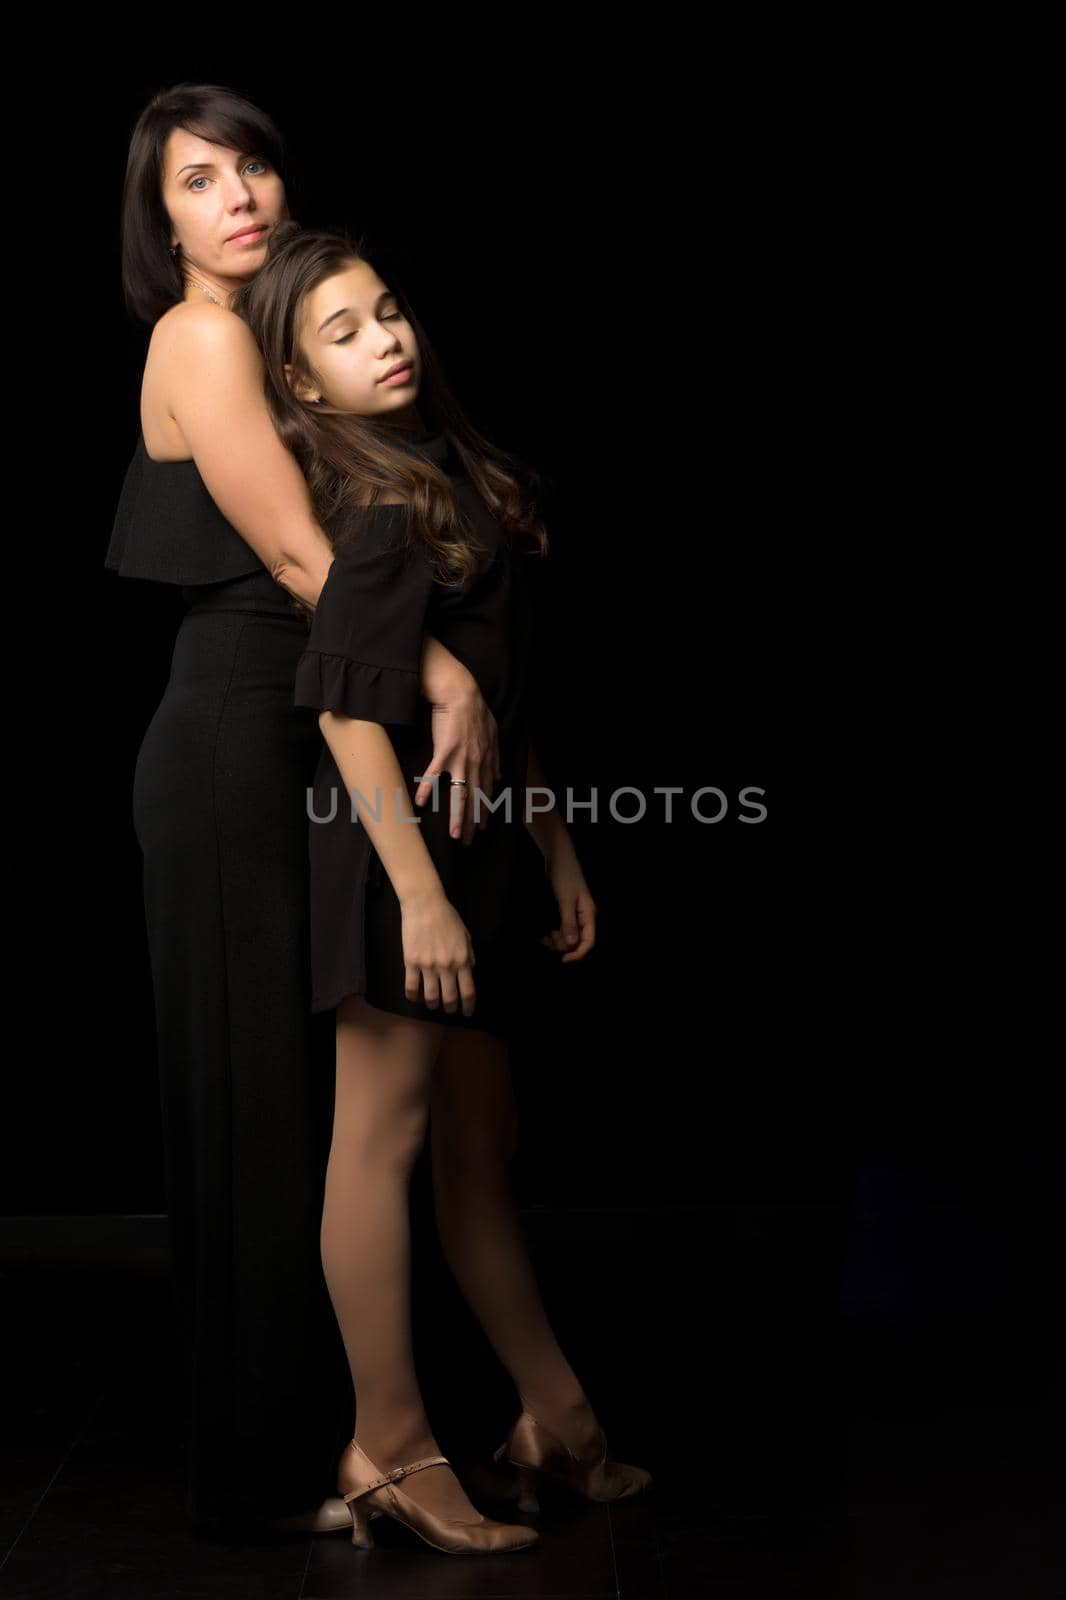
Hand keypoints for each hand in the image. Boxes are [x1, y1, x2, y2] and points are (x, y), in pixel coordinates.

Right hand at [401, 889, 477, 1014]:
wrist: (425, 905)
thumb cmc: (447, 917)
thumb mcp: (466, 936)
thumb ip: (469, 955)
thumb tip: (471, 971)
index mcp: (462, 960)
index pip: (468, 991)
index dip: (468, 1006)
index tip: (467, 1012)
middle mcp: (446, 966)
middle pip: (449, 998)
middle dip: (450, 1008)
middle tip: (449, 1010)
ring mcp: (428, 966)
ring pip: (431, 996)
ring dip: (433, 1004)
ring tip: (433, 1004)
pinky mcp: (411, 962)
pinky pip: (411, 987)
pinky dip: (413, 996)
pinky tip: (415, 997)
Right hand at [415, 691, 501, 845]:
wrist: (460, 693)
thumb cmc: (476, 711)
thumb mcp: (494, 735)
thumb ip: (497, 758)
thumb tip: (501, 776)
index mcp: (487, 761)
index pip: (487, 792)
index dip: (484, 811)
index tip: (482, 827)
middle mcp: (475, 764)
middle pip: (475, 799)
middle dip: (472, 822)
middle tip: (468, 841)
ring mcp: (459, 759)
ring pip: (460, 794)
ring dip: (458, 817)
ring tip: (455, 835)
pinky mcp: (443, 752)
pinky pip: (434, 775)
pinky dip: (427, 789)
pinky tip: (421, 804)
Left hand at [540, 858, 596, 962]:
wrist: (558, 856)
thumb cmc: (564, 876)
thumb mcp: (565, 900)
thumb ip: (568, 923)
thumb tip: (572, 945)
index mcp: (589, 915)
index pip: (589, 942)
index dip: (577, 954)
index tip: (562, 959)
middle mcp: (584, 917)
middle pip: (578, 941)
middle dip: (563, 946)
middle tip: (546, 941)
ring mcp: (575, 914)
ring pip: (568, 936)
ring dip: (556, 940)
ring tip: (542, 937)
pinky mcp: (565, 911)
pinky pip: (561, 928)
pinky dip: (553, 933)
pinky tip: (542, 934)